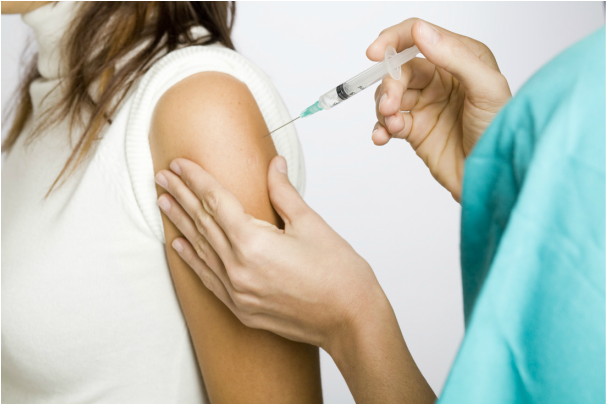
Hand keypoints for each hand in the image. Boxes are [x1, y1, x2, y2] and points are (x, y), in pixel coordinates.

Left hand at [155, 157, 388, 351]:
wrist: (350, 321)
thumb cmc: (339, 275)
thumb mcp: (311, 224)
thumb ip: (284, 192)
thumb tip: (274, 164)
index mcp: (253, 243)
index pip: (215, 201)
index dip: (196, 179)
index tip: (178, 164)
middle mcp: (238, 269)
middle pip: (202, 223)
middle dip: (181, 196)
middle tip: (161, 177)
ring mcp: (237, 292)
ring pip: (200, 249)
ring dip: (180, 224)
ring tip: (163, 202)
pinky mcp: (241, 309)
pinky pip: (208, 278)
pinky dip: (193, 259)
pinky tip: (179, 246)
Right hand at [368, 19, 511, 200]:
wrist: (494, 178)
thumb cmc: (500, 132)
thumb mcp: (487, 88)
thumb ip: (455, 56)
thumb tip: (420, 31)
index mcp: (460, 58)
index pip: (419, 37)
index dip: (393, 40)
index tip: (375, 54)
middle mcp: (440, 78)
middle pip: (399, 70)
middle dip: (389, 86)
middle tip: (390, 106)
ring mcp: (426, 104)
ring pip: (390, 95)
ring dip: (384, 108)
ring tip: (392, 125)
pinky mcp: (415, 129)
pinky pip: (388, 123)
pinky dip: (380, 128)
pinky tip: (382, 137)